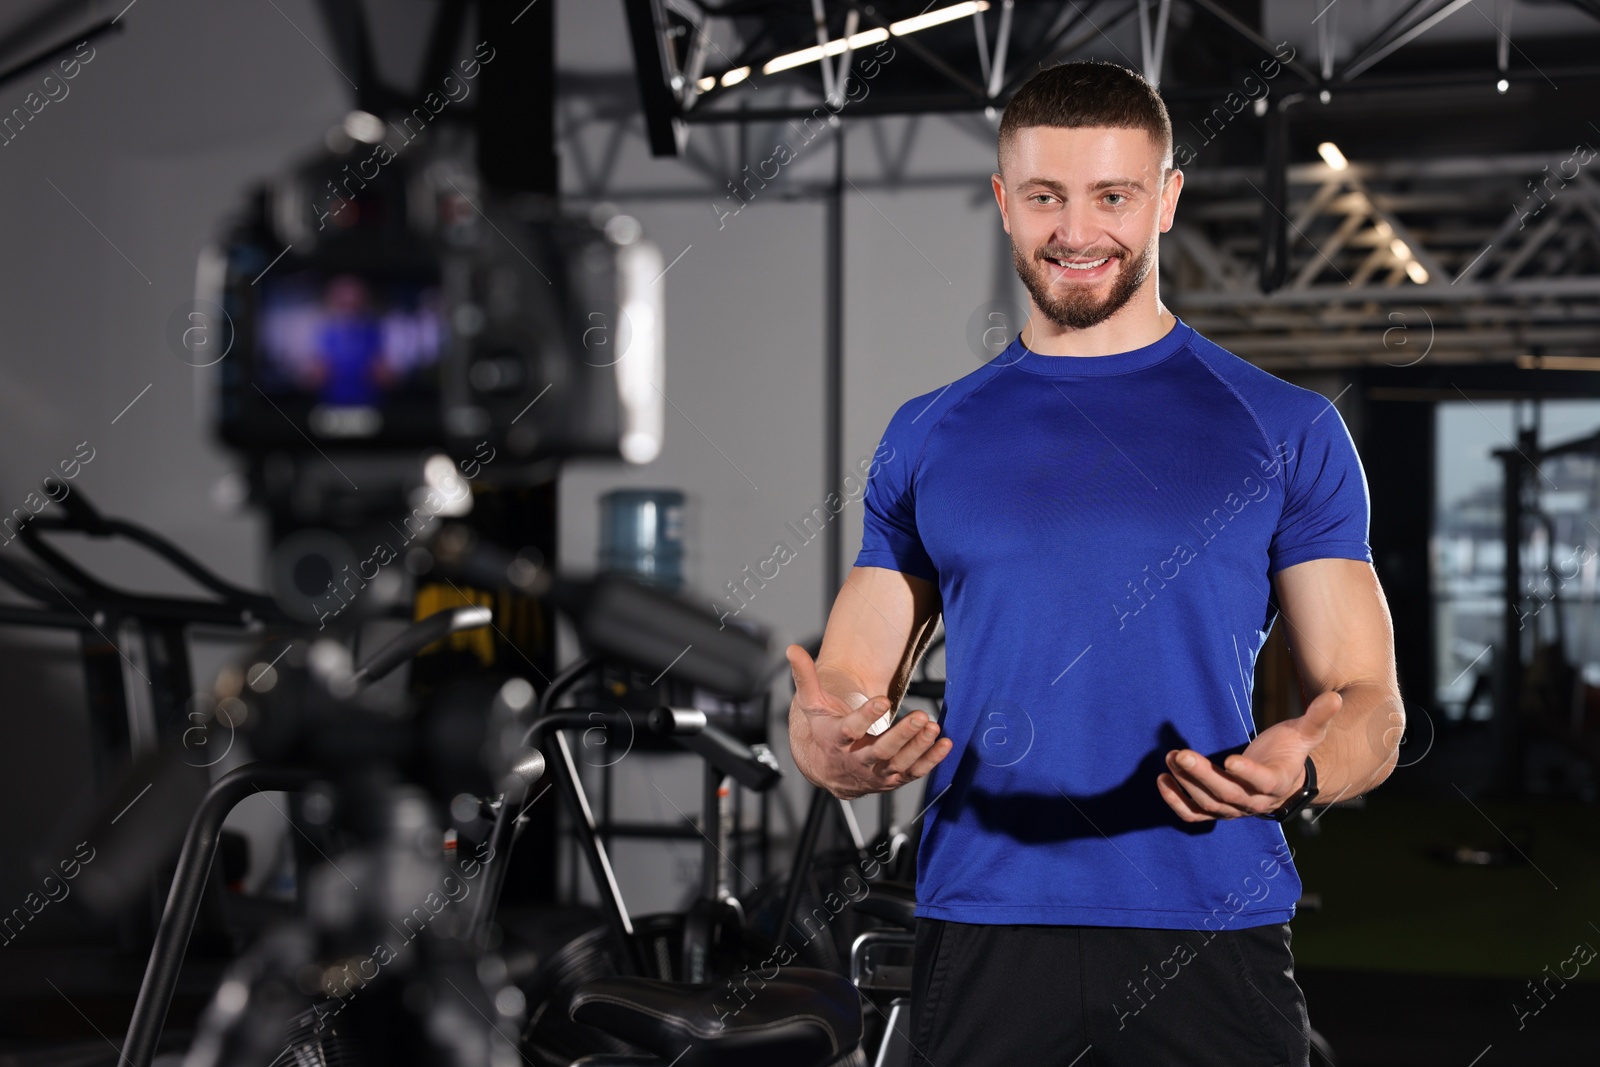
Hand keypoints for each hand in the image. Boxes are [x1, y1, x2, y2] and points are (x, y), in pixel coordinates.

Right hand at [786, 643, 952, 799]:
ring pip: (899, 763)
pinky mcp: (892, 778)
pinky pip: (914, 772)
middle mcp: (855, 761)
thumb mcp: (812, 704)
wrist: (827, 769)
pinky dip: (931, 760)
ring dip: (918, 746)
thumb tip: (793, 649)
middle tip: (920, 716)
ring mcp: (875, 772)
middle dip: (901, 735)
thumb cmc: (823, 730)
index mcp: (835, 741)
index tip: (882, 700)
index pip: (850, 730)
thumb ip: (805, 677)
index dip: (866, 716)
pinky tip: (944, 744)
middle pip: (880, 751)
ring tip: (932, 726)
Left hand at [1156, 690, 1339, 821]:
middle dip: (1203, 776)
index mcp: (1278, 783)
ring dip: (1186, 784)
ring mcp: (1235, 809)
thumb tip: (1335, 697)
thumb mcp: (1305, 733)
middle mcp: (1255, 802)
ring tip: (1171, 759)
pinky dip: (1176, 803)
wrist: (1284, 779)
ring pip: (1209, 804)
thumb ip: (1317, 717)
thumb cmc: (1291, 752)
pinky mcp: (1218, 810)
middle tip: (1182, 755)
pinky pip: (1195, 815)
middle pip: (1228, 795)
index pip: (1262, 783)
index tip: (1229, 760)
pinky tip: (1162, 781)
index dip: (1247, 774)